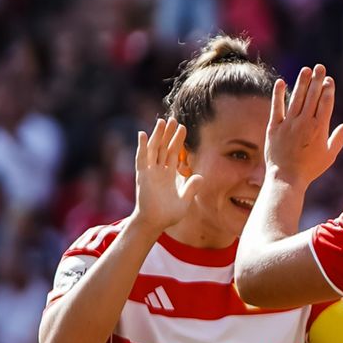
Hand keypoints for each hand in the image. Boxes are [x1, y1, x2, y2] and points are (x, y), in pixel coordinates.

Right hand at [132, 118, 204, 233]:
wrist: (155, 223)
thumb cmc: (169, 214)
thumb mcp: (185, 200)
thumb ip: (192, 187)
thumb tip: (200, 176)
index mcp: (170, 174)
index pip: (175, 153)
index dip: (178, 141)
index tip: (183, 128)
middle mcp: (159, 170)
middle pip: (164, 147)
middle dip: (169, 134)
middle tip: (174, 119)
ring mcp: (150, 171)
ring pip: (154, 149)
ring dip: (157, 136)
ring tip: (162, 121)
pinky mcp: (142, 175)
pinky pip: (142, 158)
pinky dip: (142, 147)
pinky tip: (144, 134)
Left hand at [265, 64, 342, 186]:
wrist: (287, 178)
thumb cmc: (310, 168)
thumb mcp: (329, 156)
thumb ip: (338, 139)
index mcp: (319, 129)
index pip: (325, 104)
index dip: (328, 90)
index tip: (329, 80)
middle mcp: (305, 122)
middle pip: (313, 97)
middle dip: (317, 80)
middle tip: (320, 67)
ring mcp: (289, 123)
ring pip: (297, 98)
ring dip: (302, 82)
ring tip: (306, 70)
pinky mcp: (274, 126)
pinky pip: (277, 107)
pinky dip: (279, 94)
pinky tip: (282, 82)